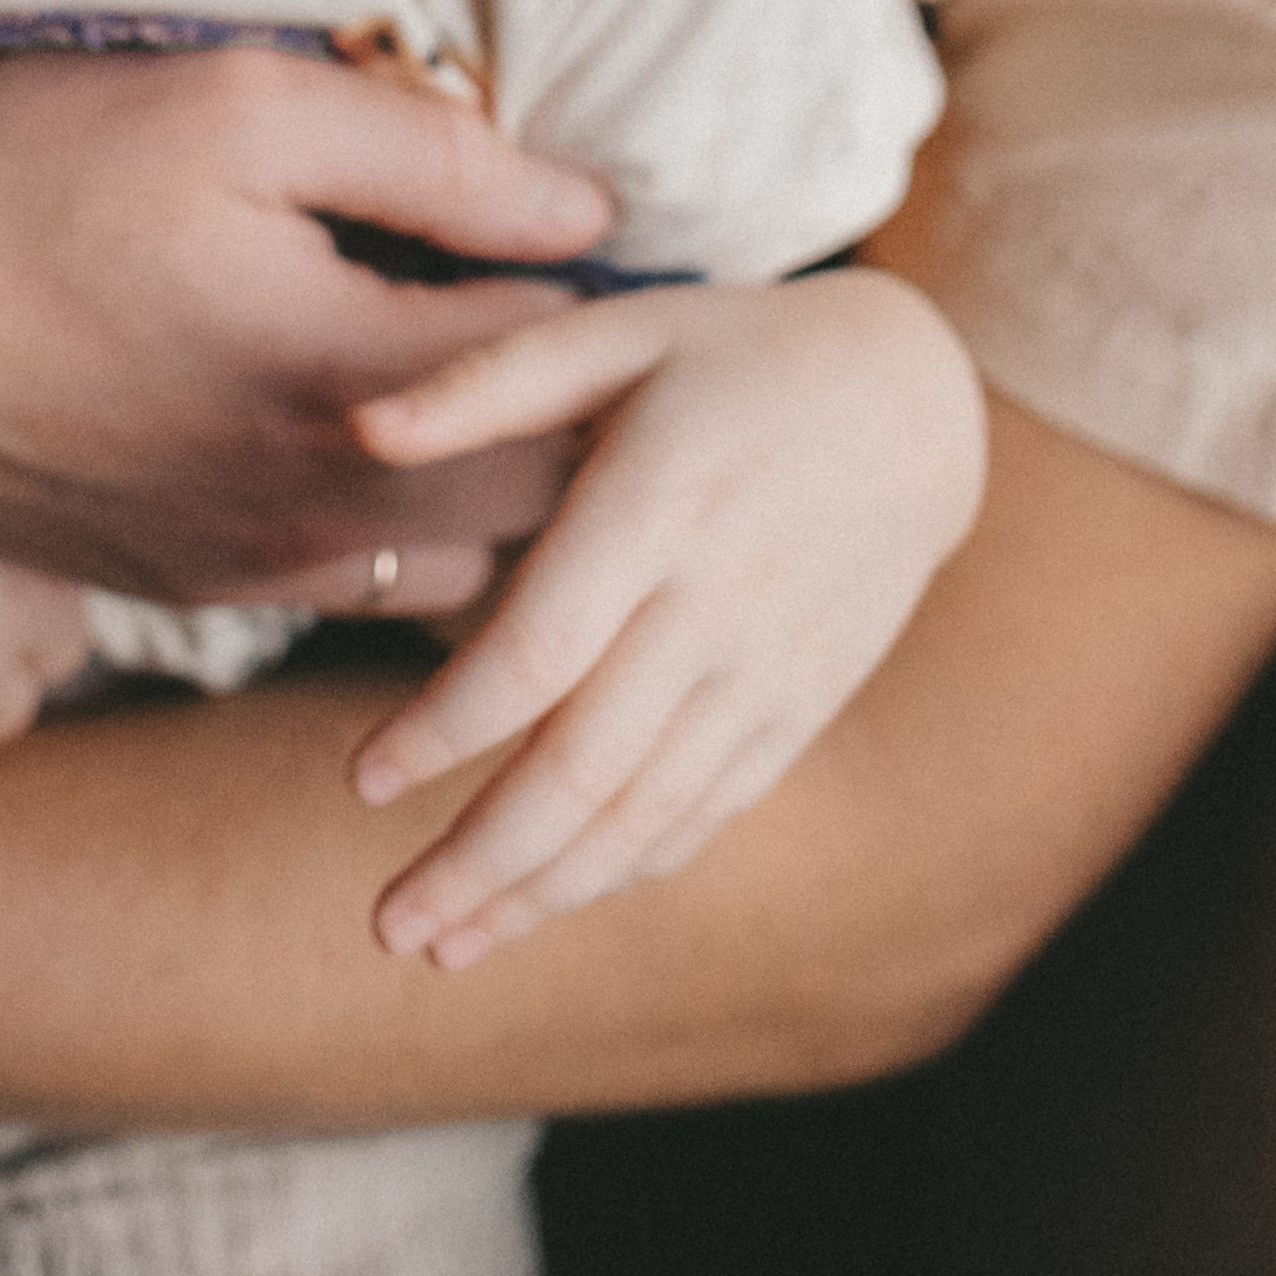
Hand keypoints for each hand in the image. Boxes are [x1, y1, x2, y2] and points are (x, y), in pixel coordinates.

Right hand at [0, 46, 612, 599]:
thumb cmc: (21, 177)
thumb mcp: (236, 103)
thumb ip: (434, 153)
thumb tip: (594, 207)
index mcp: (356, 381)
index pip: (577, 366)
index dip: (620, 293)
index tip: (629, 244)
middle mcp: (320, 510)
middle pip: (551, 506)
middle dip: (590, 421)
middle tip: (587, 325)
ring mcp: (247, 570)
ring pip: (464, 573)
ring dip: (507, 499)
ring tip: (498, 390)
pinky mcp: (180, 590)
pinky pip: (356, 590)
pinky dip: (406, 532)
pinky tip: (373, 435)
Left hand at [345, 269, 987, 964]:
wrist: (914, 402)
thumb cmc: (735, 352)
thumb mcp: (619, 329)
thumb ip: (488, 381)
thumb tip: (361, 428)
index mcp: (660, 506)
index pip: (539, 653)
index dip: (445, 730)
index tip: (362, 780)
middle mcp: (718, 606)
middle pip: (586, 766)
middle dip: (481, 859)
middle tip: (387, 925)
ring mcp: (770, 671)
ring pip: (646, 812)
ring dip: (542, 892)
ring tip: (444, 946)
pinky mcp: (802, 706)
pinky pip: (709, 809)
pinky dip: (626, 868)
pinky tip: (550, 902)